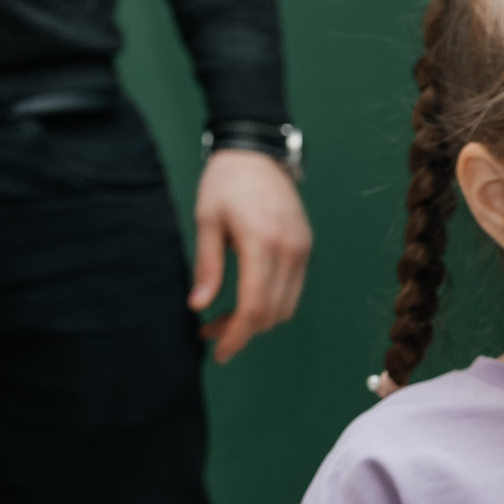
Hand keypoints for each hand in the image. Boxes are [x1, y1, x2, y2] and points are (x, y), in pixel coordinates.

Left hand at [192, 148, 312, 364]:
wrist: (258, 152)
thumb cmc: (226, 182)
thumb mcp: (207, 220)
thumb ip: (207, 266)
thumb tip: (199, 306)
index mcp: (262, 242)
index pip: (255, 306)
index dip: (237, 335)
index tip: (219, 352)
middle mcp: (290, 251)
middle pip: (272, 313)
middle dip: (243, 332)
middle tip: (211, 334)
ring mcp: (302, 251)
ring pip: (286, 307)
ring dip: (257, 321)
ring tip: (225, 319)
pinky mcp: (305, 249)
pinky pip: (292, 291)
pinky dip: (270, 304)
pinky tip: (246, 299)